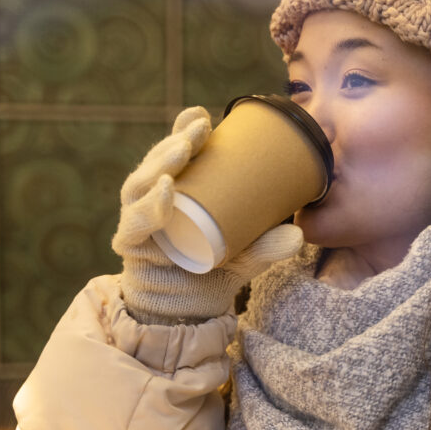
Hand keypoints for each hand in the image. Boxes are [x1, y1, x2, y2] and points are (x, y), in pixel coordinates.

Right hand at [112, 107, 304, 323]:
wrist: (187, 314)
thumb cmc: (211, 273)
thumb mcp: (246, 257)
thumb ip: (267, 246)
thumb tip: (299, 234)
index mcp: (178, 192)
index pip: (178, 155)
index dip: (184, 131)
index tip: (202, 115)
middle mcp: (152, 201)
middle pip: (158, 164)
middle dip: (175, 142)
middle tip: (197, 128)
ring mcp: (138, 222)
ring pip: (140, 186)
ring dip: (159, 165)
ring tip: (182, 151)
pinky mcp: (131, 247)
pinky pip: (134, 224)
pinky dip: (149, 209)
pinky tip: (165, 191)